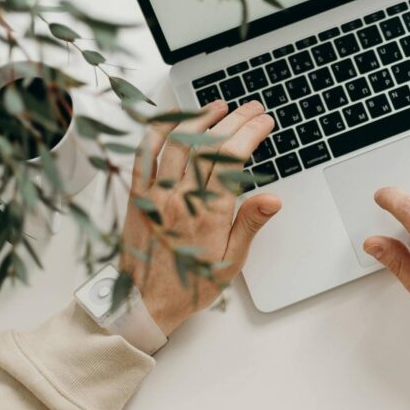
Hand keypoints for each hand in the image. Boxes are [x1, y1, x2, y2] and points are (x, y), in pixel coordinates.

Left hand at [120, 100, 280, 334]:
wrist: (143, 303)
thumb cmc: (189, 285)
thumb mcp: (230, 262)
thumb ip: (250, 225)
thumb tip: (272, 199)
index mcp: (208, 214)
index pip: (233, 160)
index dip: (251, 134)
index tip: (264, 122)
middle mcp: (181, 198)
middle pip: (210, 145)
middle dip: (235, 120)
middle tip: (252, 109)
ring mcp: (156, 194)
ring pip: (179, 143)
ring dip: (201, 119)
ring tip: (219, 106)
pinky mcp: (137, 195)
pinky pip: (144, 154)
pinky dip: (158, 131)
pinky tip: (174, 119)